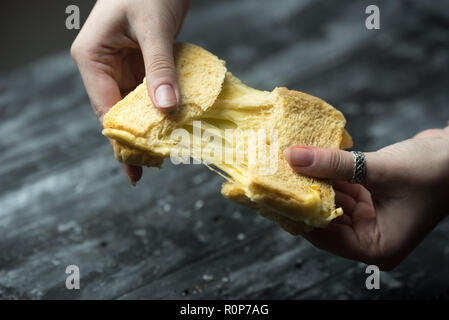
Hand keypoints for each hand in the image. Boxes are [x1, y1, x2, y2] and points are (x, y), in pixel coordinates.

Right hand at [71, 0, 190, 184]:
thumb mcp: (154, 28)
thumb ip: (160, 67)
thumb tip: (167, 108)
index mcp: (92, 57)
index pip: (105, 107)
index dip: (123, 136)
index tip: (137, 163)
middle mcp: (103, 66)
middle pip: (119, 111)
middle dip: (136, 137)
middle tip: (151, 167)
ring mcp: (121, 66)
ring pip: (134, 105)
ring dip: (151, 125)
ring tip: (164, 153)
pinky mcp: (140, 64)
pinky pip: (149, 92)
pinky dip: (160, 107)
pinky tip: (172, 124)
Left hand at [284, 126, 448, 269]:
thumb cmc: (434, 172)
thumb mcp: (379, 169)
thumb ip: (334, 164)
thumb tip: (294, 158)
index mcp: (377, 246)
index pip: (325, 236)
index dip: (301, 214)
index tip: (276, 193)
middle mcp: (370, 236)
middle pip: (325, 220)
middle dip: (305, 197)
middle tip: (278, 176)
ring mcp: (369, 217)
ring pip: (331, 202)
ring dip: (314, 183)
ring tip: (289, 164)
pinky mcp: (369, 199)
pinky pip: (341, 189)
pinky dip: (328, 176)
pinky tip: (310, 160)